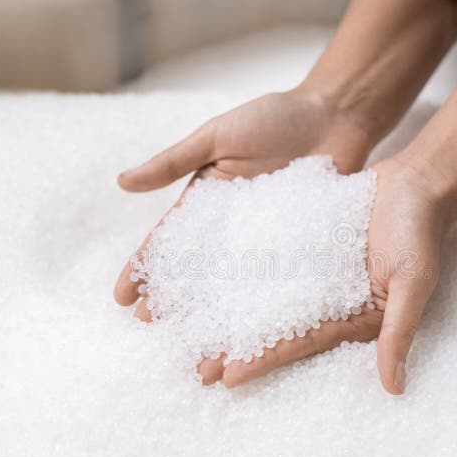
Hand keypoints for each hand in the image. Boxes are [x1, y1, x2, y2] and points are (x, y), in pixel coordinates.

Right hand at [114, 88, 372, 307]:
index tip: (122, 297)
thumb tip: (121, 181)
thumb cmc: (274, 118)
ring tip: (196, 341)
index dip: (144, 269)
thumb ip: (174, 161)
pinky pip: (280, 281)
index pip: (168, 241)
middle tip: (148, 327)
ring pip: (233, 285)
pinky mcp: (301, 249)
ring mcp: (266, 242)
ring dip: (213, 314)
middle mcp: (232, 229)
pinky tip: (252, 332)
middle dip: (171, 299)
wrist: (335, 115)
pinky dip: (264, 306)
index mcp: (206, 202)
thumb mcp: (217, 136)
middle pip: (196, 271)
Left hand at [197, 156, 448, 394]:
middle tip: (197, 368)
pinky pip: (267, 259)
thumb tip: (395, 388)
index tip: (228, 377)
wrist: (416, 180)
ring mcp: (313, 271)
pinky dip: (239, 267)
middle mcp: (328, 299)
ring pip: (264, 295)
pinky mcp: (303, 244)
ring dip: (230, 311)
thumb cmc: (421, 231)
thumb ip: (399, 331)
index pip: (302, 344)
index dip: (265, 360)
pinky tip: (207, 274)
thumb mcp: (413, 282)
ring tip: (191, 326)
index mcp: (352, 317)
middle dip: (238, 347)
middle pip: (276, 327)